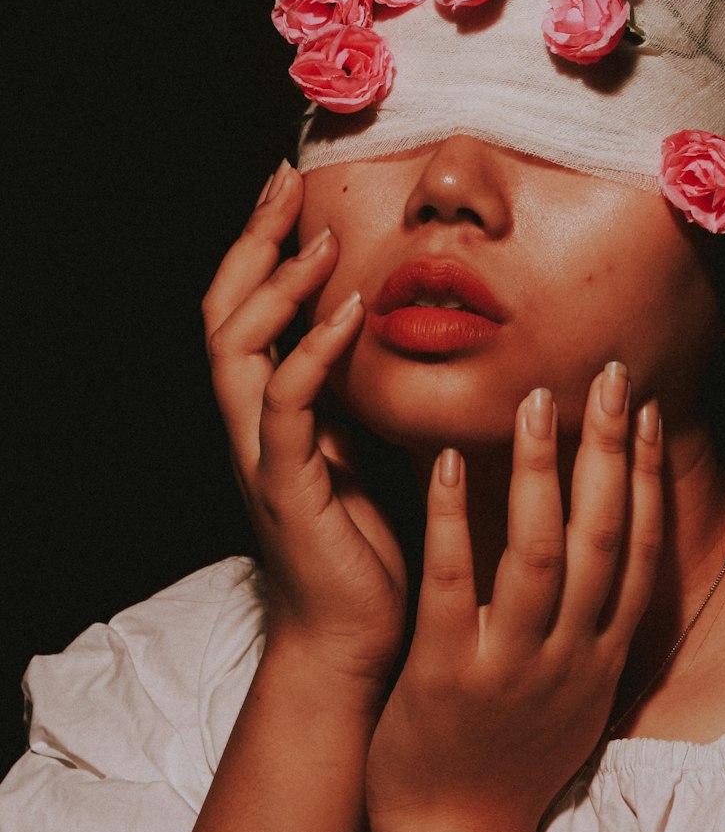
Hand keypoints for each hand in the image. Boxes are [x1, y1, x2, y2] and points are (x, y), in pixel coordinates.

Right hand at [201, 161, 406, 693]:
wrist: (356, 646)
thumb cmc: (367, 555)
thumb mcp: (363, 457)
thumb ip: (358, 400)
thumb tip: (394, 336)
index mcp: (270, 415)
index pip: (246, 311)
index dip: (261, 248)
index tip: (294, 190)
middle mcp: (251, 426)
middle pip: (222, 311)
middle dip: (252, 242)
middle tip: (286, 184)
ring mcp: (261, 455)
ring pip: (234, 348)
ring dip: (276, 286)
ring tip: (320, 240)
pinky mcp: (286, 487)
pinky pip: (287, 404)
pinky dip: (313, 351)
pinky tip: (349, 314)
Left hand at [366, 365, 662, 831]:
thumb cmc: (509, 763)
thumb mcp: (577, 701)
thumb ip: (597, 632)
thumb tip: (618, 565)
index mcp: (603, 657)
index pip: (641, 551)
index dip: (647, 477)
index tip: (645, 413)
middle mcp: (571, 656)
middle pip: (604, 537)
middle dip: (609, 451)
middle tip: (609, 376)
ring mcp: (512, 666)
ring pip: (539, 553)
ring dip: (540, 471)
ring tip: (534, 401)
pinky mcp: (448, 674)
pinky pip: (455, 585)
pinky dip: (455, 521)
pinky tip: (446, 464)